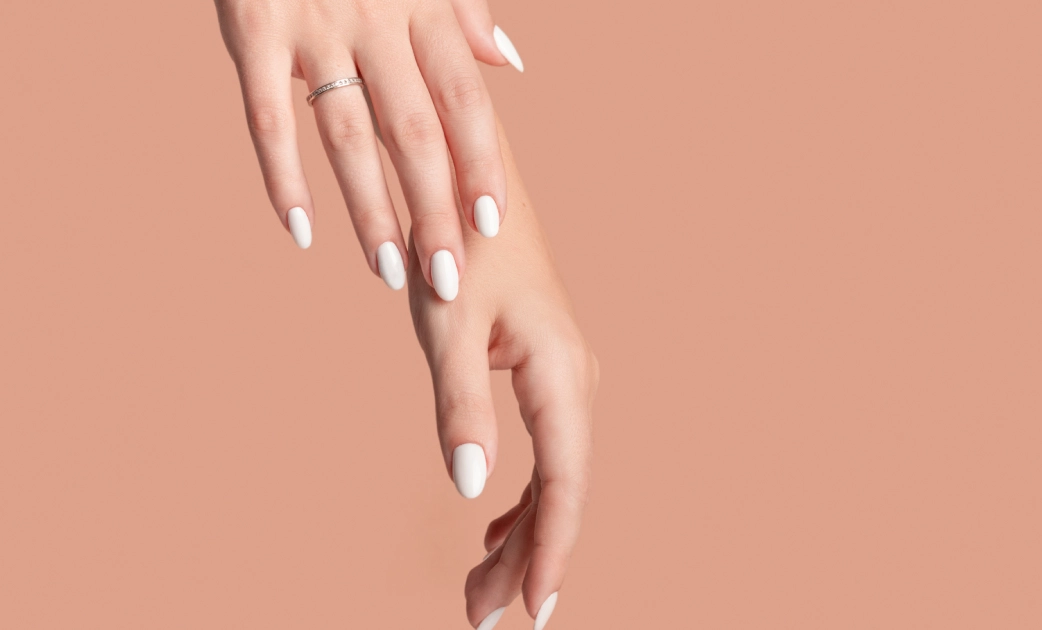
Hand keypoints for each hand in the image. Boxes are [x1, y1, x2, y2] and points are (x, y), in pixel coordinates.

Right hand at [215, 0, 524, 299]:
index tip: (491, 223)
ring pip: (349, 135)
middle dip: (434, 210)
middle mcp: (376, 24)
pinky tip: (300, 229)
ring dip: (370, 210)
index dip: (481, 164)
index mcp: (423, 11)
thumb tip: (510, 64)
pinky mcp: (255, 31)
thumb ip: (463, 14)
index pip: (464, 102)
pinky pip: (267, 114)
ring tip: (389, 272)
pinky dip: (282, 174)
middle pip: (414, 133)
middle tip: (447, 279)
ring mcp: (314, 29)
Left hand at [409, 126, 596, 628]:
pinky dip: (524, 498)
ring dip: (523, 534)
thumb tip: (466, 487)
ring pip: (555, 478)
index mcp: (562, 375)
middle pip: (561, 492)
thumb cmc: (461, 247)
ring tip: (481, 588)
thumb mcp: (448, 327)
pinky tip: (494, 529)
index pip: (564, 483)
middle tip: (480, 618)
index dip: (551, 551)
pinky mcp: (549, 376)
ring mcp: (567, 381)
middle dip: (526, 558)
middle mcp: (577, 384)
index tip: (534, 611)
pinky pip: (548, 454)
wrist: (478, 186)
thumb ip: (460, 407)